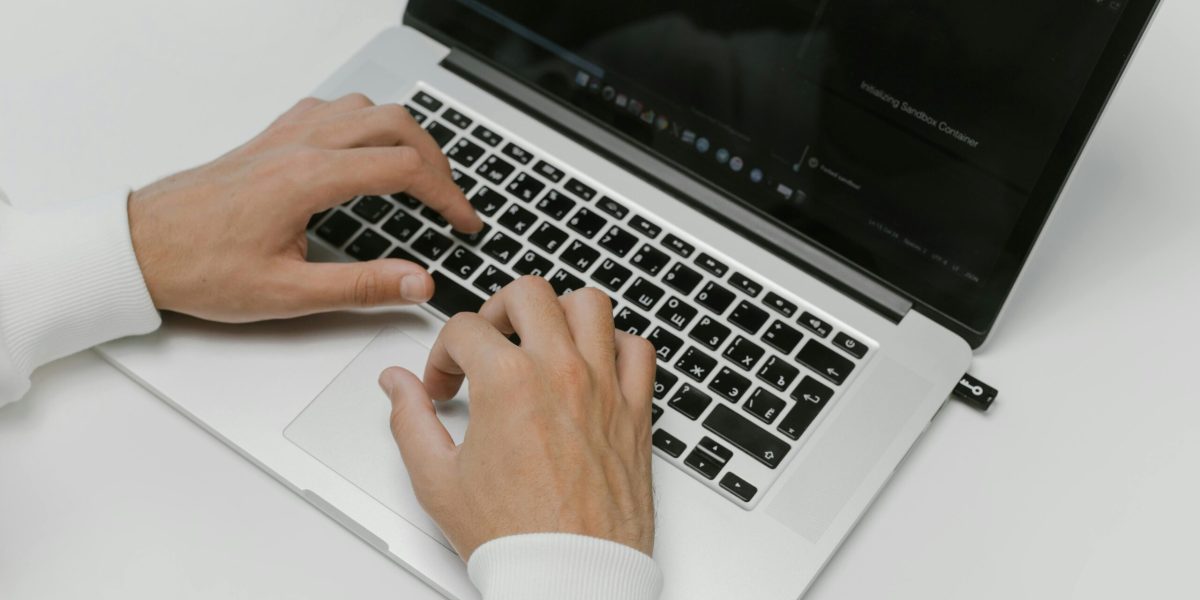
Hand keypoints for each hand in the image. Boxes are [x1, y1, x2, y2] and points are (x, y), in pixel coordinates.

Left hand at [128, 94, 481, 321]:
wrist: (139, 247)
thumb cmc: (201, 268)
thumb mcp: (287, 294)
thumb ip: (361, 286)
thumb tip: (417, 283)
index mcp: (310, 178)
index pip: (405, 168)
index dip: (447, 195)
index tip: (464, 221)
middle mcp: (301, 145)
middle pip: (395, 124)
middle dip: (436, 159)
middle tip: (450, 198)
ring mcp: (284, 136)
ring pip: (366, 109)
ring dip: (403, 135)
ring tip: (419, 173)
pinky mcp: (270, 139)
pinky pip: (331, 110)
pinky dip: (364, 124)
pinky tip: (363, 152)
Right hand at [380, 277, 657, 558]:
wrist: (570, 574)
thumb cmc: (514, 537)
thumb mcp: (437, 480)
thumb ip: (410, 420)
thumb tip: (397, 384)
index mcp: (508, 384)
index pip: (464, 328)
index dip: (442, 355)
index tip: (444, 384)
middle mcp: (560, 373)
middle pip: (528, 293)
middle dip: (497, 310)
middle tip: (488, 344)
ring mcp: (604, 387)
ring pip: (590, 304)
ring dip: (559, 313)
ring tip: (540, 340)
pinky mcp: (636, 410)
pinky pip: (638, 349)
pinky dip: (616, 346)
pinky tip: (592, 365)